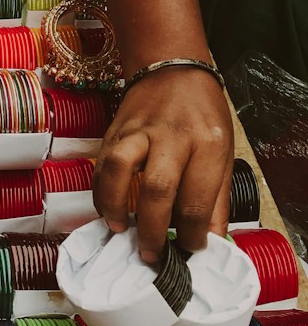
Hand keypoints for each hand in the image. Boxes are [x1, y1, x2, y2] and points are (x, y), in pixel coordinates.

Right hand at [92, 68, 232, 262]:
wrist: (172, 71)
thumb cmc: (202, 115)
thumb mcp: (223, 152)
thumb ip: (215, 199)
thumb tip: (210, 243)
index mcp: (208, 143)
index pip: (198, 199)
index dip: (192, 234)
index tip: (189, 249)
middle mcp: (173, 136)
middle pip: (158, 188)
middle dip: (152, 229)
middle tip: (151, 254)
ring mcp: (139, 131)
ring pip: (120, 169)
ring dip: (116, 205)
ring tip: (119, 229)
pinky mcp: (114, 131)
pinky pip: (101, 165)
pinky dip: (100, 192)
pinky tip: (107, 209)